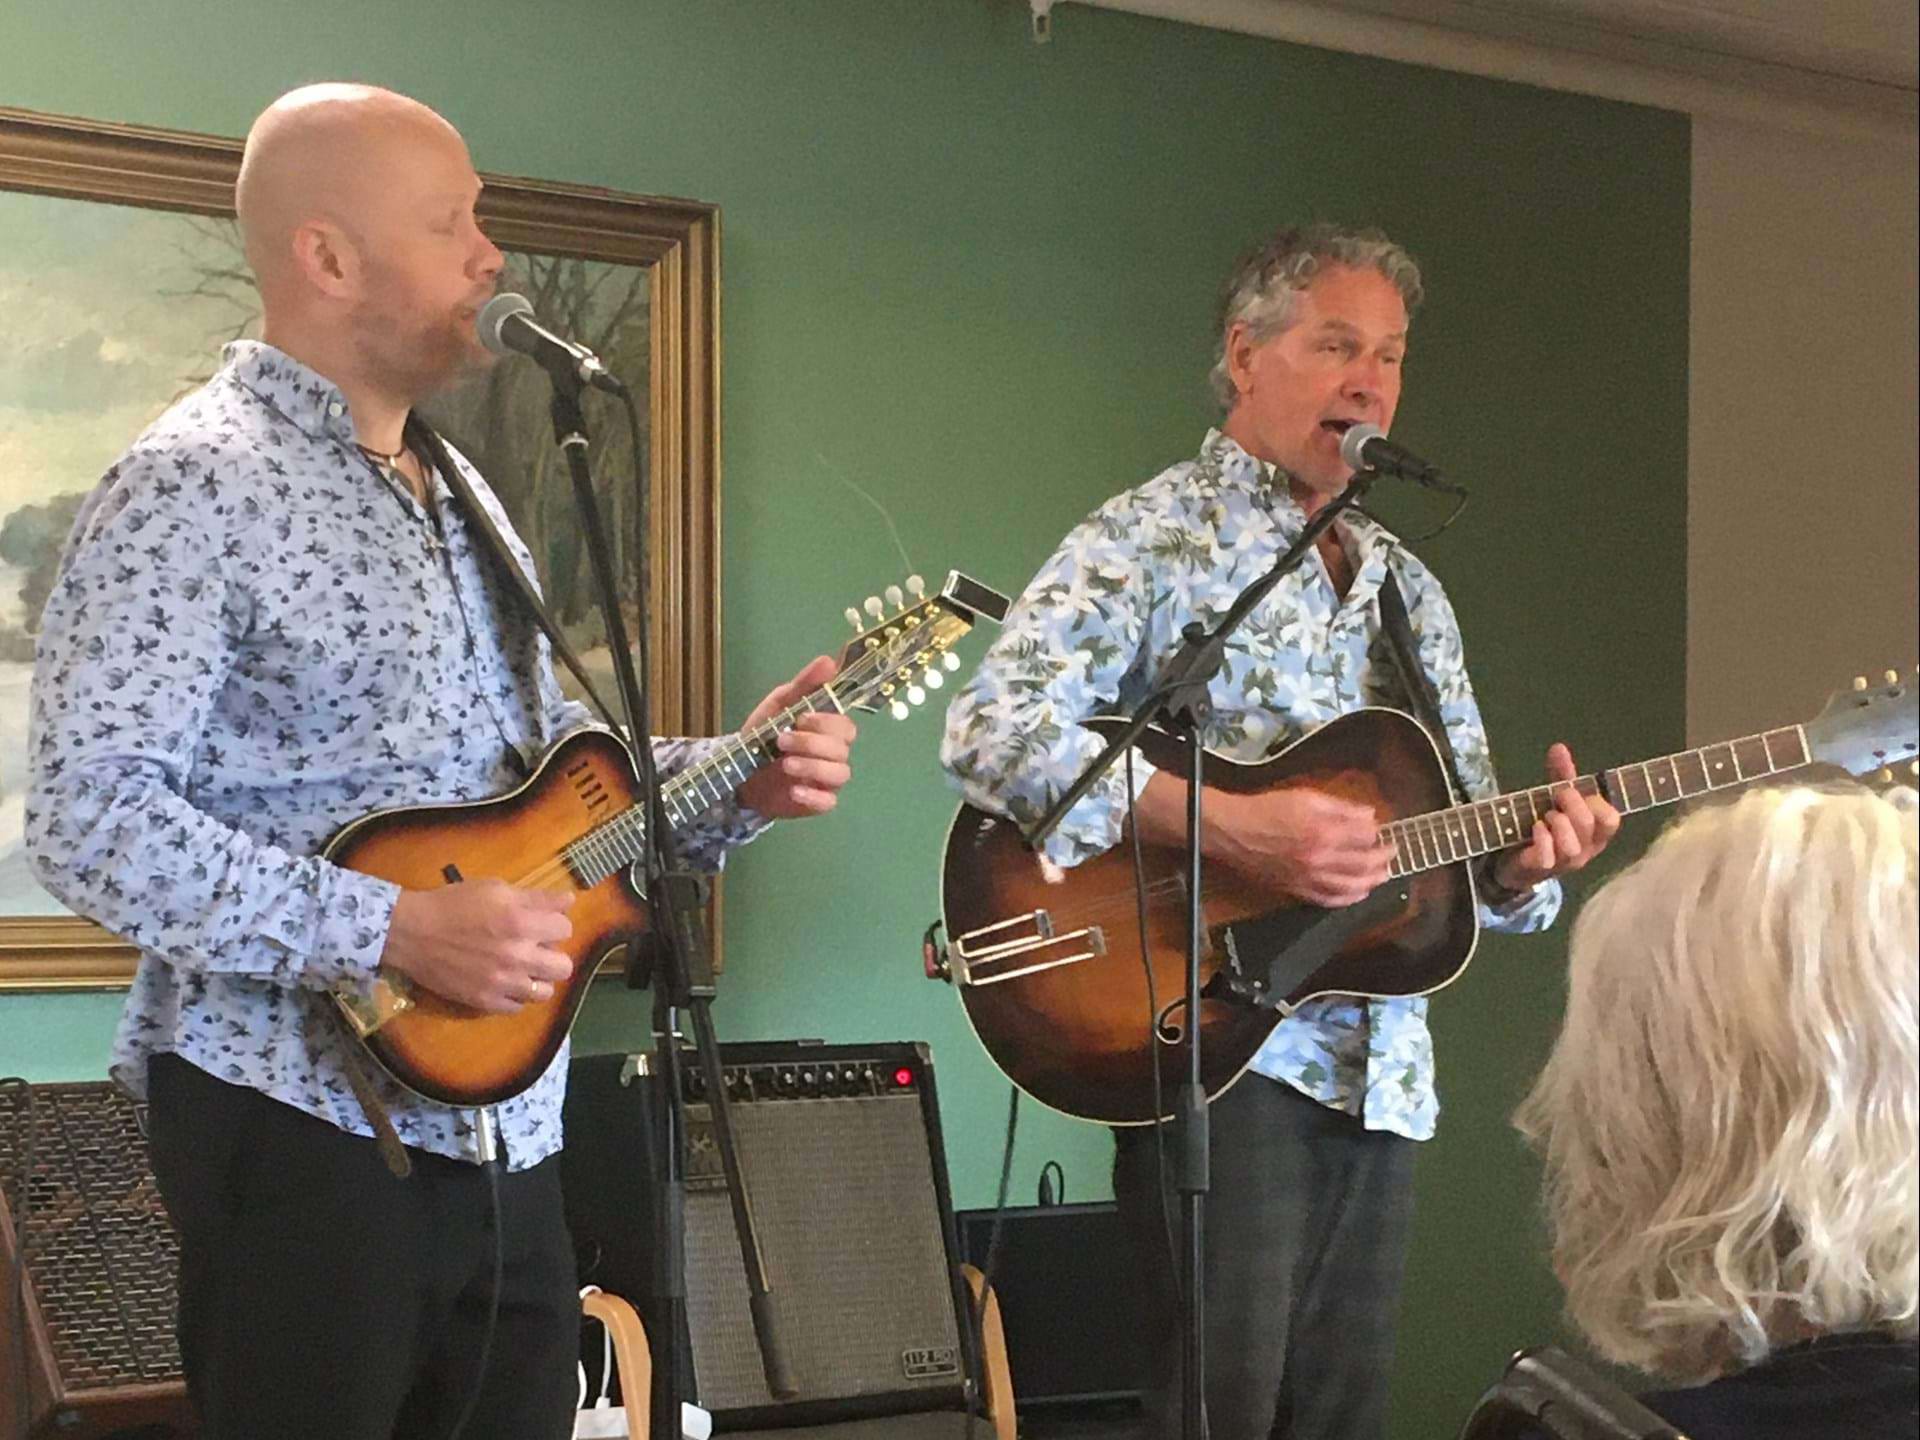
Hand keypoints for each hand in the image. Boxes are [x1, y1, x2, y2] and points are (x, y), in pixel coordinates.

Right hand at [380, 879, 575, 1012]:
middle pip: (564, 967)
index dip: (555, 924)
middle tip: (537, 949)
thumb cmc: (454, 904)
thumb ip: (536, 897)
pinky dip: (515, 996)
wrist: (412, 933)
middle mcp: (517, 956)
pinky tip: (504, 982)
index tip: (542, 923)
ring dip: (537, 979)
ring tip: (523, 969)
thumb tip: (570, 900)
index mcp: (522, 923)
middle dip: (554, 955)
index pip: (566, 929)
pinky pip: (517, 1008)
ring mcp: (502, 983)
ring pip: (545, 992)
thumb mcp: (495, 889)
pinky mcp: (485, 1001)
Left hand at [737, 654, 857, 818]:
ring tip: (785, 764)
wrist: (739, 771)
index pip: (846, 725)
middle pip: (843, 748)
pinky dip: (814, 796)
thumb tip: (829, 660)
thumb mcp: (779, 705)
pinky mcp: (818, 802)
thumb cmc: (763, 735)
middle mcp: (833, 754)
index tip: (801, 718)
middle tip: (782, 740)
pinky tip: (795, 790)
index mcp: (828, 730)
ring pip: (840, 773)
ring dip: (813, 766)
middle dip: (813, 743)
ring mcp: (828, 779)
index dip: (827, 722)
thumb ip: (804, 685)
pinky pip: (829, 801)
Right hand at [1207, 785, 1392, 907]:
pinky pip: (1329, 901)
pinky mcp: (1297, 890)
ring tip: (1383, 874)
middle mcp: (1320, 859)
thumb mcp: (1305, 797)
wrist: (1234, 831)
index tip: (1380, 828)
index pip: (1365, 836)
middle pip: (1365, 863)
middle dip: (1383, 857)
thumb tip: (1368, 815)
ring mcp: (1310, 878)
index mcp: (1324, 832)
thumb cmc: (1266, 810)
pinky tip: (1358, 894)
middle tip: (1392, 851)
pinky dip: (1348, 899)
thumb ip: (1340, 807)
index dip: (1377, 831)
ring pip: (1352, 887)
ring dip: (1373, 881)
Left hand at [1489, 742, 1621, 893]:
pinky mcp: (1543, 869)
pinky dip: (1542, 839)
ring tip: (1545, 818)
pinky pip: (1548, 857)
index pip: (1611, 819)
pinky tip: (1536, 828)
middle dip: (1572, 805)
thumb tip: (1559, 747)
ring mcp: (1566, 863)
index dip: (1594, 802)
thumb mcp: (1556, 800)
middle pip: (1591, 826)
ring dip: (1558, 824)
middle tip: (1556, 799)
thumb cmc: (1547, 829)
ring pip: (1573, 846)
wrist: (1519, 862)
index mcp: (1596, 833)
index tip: (1571, 791)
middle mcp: (1586, 849)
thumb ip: (1560, 776)